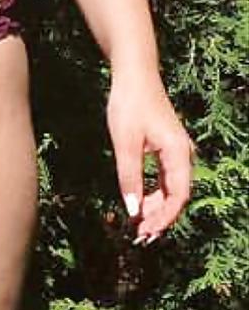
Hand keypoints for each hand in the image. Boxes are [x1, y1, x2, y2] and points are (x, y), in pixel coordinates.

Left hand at [106, 69, 195, 242]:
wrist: (134, 75)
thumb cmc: (130, 104)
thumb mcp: (125, 143)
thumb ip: (129, 178)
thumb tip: (132, 211)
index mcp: (178, 153)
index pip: (177, 197)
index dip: (164, 218)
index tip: (146, 233)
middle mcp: (183, 155)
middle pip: (176, 196)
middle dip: (159, 217)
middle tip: (139, 234)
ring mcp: (175, 152)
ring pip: (170, 189)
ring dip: (155, 207)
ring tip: (136, 222)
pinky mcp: (166, 149)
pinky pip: (164, 179)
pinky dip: (153, 193)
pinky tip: (139, 203)